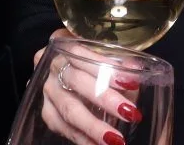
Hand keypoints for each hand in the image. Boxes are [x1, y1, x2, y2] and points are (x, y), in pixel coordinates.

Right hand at [32, 30, 144, 144]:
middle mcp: (54, 68)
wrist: (69, 78)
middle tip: (130, 113)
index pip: (84, 55)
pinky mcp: (47, 113)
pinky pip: (63, 128)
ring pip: (69, 110)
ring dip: (94, 127)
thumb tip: (135, 69)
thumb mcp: (108, 61)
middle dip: (105, 99)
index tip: (131, 83)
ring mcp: (48, 92)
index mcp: (67, 48)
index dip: (107, 68)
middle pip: (77, 82)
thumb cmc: (94, 66)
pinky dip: (83, 138)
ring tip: (116, 139)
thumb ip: (120, 65)